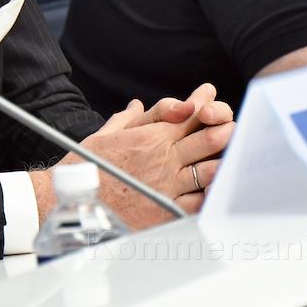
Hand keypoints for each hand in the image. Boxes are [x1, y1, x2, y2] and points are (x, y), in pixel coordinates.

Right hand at [31, 84, 234, 227]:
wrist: (71, 204)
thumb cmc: (85, 168)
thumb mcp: (103, 135)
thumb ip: (128, 119)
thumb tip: (137, 105)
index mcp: (150, 137)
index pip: (188, 114)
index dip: (204, 102)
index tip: (209, 95)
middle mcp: (164, 160)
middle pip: (210, 139)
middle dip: (225, 128)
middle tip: (233, 125)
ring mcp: (168, 187)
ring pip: (211, 170)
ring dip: (225, 160)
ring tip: (235, 155)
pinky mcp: (167, 211)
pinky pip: (199, 202)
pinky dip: (212, 193)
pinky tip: (219, 189)